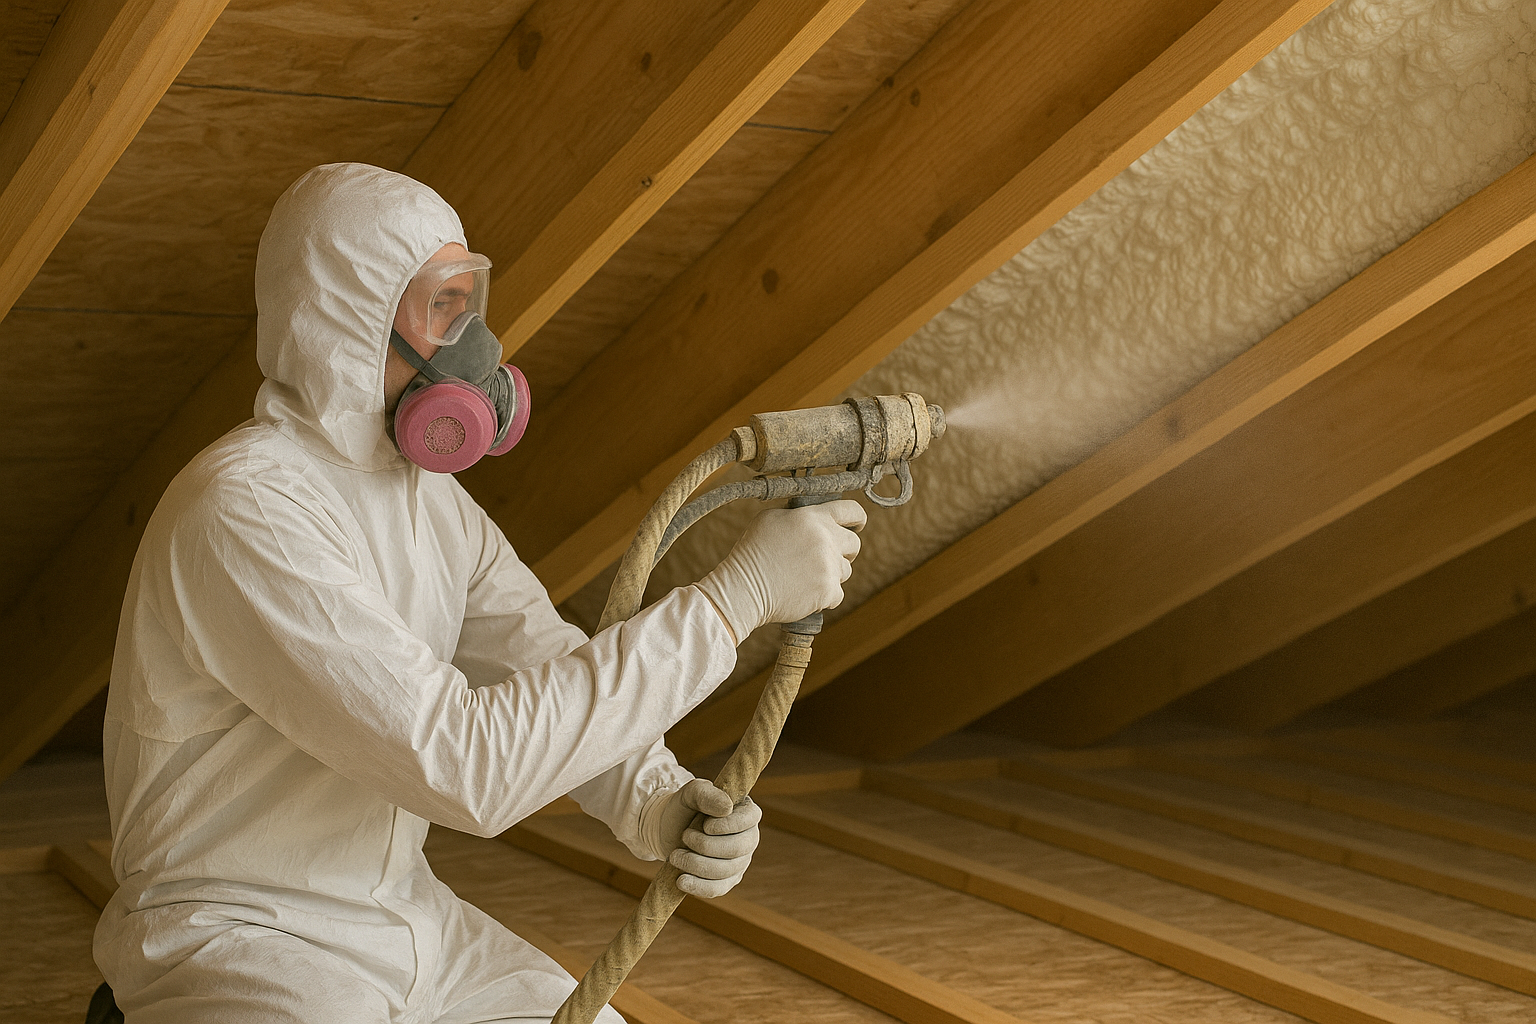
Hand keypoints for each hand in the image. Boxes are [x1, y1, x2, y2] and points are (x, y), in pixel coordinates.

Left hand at [643, 779, 760, 897]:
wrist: (667, 831)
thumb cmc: (683, 809)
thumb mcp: (689, 794)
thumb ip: (706, 793)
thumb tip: (727, 808)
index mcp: (745, 812)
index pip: (750, 819)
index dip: (728, 825)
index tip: (705, 826)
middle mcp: (748, 837)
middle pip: (738, 848)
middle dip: (706, 845)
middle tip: (684, 837)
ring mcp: (740, 862)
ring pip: (726, 871)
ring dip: (696, 864)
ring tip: (675, 856)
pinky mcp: (727, 881)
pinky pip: (718, 889)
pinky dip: (698, 886)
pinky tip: (681, 880)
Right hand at [696, 499, 865, 641]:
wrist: (744, 588)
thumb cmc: (753, 553)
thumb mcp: (771, 519)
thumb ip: (799, 515)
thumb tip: (814, 517)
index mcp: (813, 517)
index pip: (852, 510)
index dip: (858, 519)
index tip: (857, 525)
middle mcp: (826, 539)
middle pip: (854, 543)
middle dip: (844, 551)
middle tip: (825, 557)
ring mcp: (829, 566)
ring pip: (845, 571)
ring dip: (831, 574)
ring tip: (805, 577)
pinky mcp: (829, 591)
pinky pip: (837, 594)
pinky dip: (824, 597)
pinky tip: (804, 593)